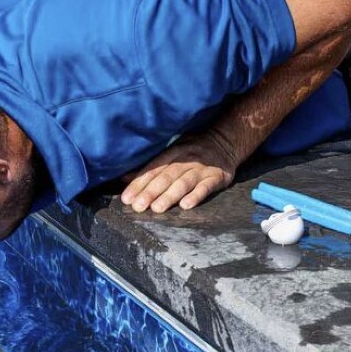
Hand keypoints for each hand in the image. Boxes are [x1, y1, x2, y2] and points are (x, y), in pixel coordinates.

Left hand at [120, 132, 236, 212]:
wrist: (226, 143)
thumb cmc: (192, 151)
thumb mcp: (171, 152)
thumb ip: (150, 167)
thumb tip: (124, 178)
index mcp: (173, 152)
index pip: (153, 169)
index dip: (139, 183)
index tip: (127, 198)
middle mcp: (186, 159)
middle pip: (166, 177)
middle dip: (150, 192)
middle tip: (137, 206)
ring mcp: (202, 168)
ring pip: (183, 182)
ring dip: (169, 196)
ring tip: (157, 208)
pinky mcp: (217, 177)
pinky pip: (206, 187)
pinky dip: (196, 196)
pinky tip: (186, 205)